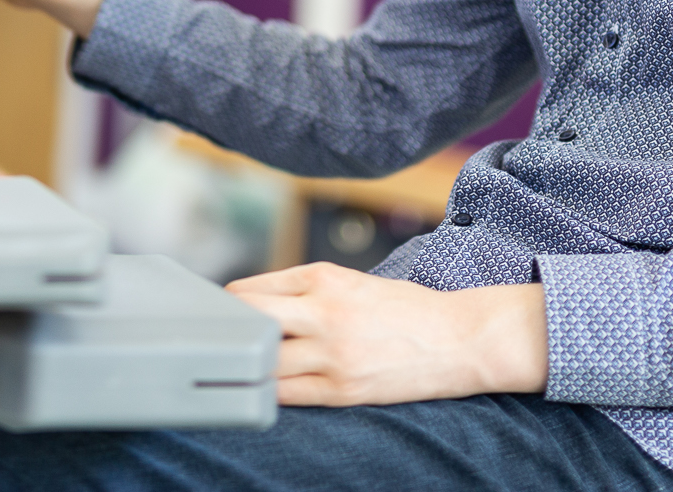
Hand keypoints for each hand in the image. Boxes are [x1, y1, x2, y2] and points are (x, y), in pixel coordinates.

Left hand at [225, 263, 546, 405]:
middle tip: (214, 340)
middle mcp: (324, 313)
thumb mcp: (349, 280)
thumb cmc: (402, 307)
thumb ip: (301, 287)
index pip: (251, 290)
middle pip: (249, 322)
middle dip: (227, 331)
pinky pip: (287, 394)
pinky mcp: (343, 389)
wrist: (458, 339)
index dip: (227, 305)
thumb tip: (248, 302)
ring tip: (236, 364)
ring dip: (246, 363)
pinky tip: (262, 386)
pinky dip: (268, 389)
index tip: (216, 315)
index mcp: (324, 278)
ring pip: (263, 362)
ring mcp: (333, 355)